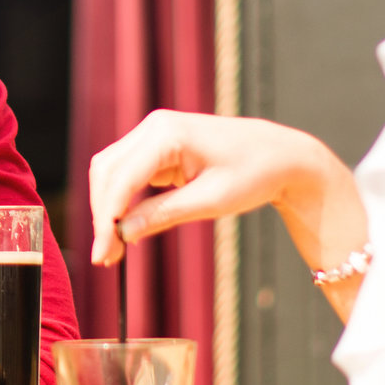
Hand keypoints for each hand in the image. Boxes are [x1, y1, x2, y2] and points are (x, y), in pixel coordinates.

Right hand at [88, 111, 335, 265]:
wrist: (282, 155)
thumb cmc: (253, 173)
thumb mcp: (209, 202)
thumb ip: (161, 215)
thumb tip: (122, 233)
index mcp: (166, 134)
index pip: (120, 179)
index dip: (106, 219)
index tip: (102, 254)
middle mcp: (154, 126)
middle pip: (106, 172)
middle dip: (101, 215)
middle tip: (106, 257)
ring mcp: (154, 132)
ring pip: (111, 171)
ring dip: (108, 207)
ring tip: (114, 249)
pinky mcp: (159, 145)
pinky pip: (127, 172)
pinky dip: (122, 199)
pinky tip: (126, 227)